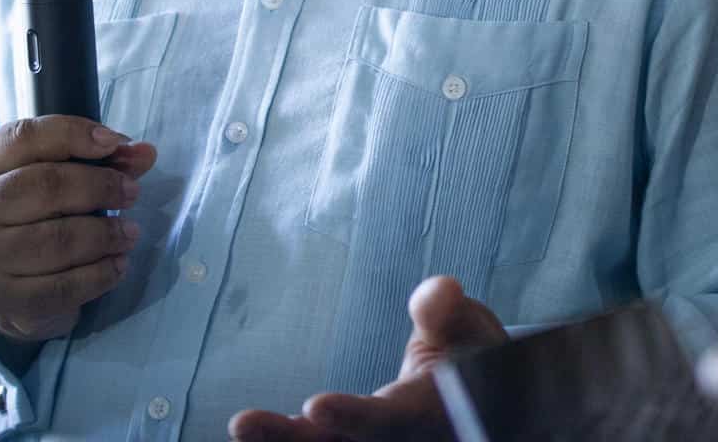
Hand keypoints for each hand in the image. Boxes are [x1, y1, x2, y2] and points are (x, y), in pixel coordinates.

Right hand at [0, 115, 157, 345]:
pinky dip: (101, 273)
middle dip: (100, 186)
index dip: (75, 134)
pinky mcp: (8, 299)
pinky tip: (118, 264)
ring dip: (105, 234)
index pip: (25, 137)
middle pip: (46, 186)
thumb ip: (100, 160)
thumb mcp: (52, 177)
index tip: (114, 142)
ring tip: (129, 232)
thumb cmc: (32, 215)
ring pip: (58, 240)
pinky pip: (64, 286)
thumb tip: (144, 153)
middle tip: (132, 192)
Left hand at [229, 275, 507, 441]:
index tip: (315, 405)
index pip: (388, 420)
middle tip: (243, 424)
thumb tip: (439, 291)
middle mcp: (399, 441)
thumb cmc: (468, 353)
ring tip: (239, 426)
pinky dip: (285, 439)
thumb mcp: (469, 326)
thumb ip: (449, 311)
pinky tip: (250, 432)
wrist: (478, 397)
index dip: (353, 416)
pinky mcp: (355, 441)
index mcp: (427, 415)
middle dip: (291, 440)